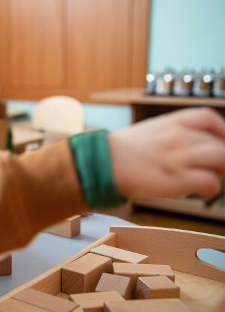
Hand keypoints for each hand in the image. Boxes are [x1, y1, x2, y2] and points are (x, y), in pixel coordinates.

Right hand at [109, 108, 224, 199]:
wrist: (99, 164)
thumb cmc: (117, 153)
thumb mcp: (146, 133)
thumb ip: (169, 135)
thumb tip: (185, 147)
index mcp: (169, 123)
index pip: (208, 118)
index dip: (221, 131)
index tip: (221, 141)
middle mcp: (177, 137)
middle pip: (218, 142)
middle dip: (222, 157)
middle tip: (216, 169)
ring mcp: (178, 157)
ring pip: (220, 159)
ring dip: (220, 172)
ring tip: (210, 180)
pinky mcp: (176, 179)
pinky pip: (208, 181)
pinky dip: (212, 188)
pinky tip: (203, 192)